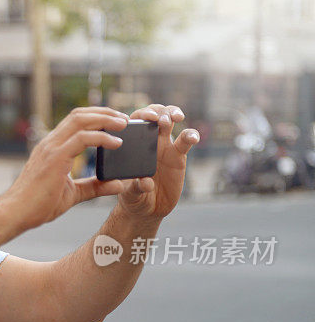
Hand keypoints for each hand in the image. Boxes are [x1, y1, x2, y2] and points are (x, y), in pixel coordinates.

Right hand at [1, 107, 130, 230]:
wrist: (16, 213)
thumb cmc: (38, 205)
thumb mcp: (73, 194)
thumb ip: (94, 187)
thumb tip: (118, 185)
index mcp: (52, 148)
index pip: (75, 122)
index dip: (97, 117)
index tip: (116, 123)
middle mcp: (50, 143)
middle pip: (79, 115)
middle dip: (104, 112)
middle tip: (125, 119)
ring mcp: (51, 148)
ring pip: (81, 121)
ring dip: (105, 119)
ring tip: (123, 124)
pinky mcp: (55, 158)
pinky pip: (82, 139)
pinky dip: (101, 137)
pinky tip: (116, 142)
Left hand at [117, 104, 199, 219]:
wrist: (148, 209)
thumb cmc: (133, 198)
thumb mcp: (130, 195)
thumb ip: (135, 188)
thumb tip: (145, 182)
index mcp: (132, 146)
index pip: (135, 123)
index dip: (141, 116)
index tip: (146, 119)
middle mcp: (148, 142)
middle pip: (154, 116)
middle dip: (158, 111)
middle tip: (161, 119)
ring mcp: (165, 147)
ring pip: (170, 122)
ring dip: (173, 115)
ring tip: (175, 118)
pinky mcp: (179, 156)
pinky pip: (186, 141)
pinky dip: (191, 135)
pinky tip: (192, 137)